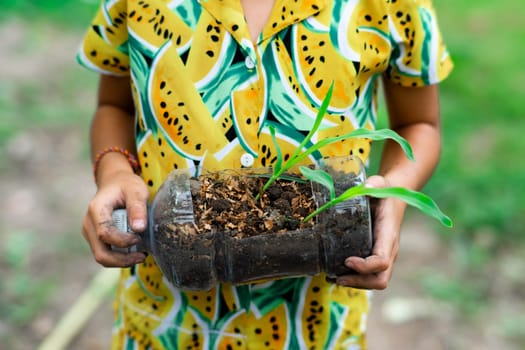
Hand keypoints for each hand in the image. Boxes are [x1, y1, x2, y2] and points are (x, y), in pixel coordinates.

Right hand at [82, 170, 148, 266]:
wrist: (114, 182)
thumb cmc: (125, 185)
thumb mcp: (136, 190)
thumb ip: (137, 207)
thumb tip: (139, 229)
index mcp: (96, 210)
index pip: (104, 233)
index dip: (122, 240)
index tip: (139, 237)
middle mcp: (88, 223)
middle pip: (100, 253)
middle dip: (122, 260)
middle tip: (142, 256)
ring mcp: (89, 232)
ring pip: (101, 257)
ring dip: (121, 261)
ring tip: (140, 256)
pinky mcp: (94, 237)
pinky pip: (105, 253)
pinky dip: (119, 257)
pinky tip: (134, 252)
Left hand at [335, 175, 403, 289]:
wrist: (393, 198)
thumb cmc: (384, 192)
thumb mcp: (380, 184)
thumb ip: (374, 184)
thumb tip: (365, 187)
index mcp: (389, 235)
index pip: (382, 261)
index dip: (365, 266)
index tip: (347, 260)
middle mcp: (389, 250)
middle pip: (381, 279)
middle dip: (359, 282)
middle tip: (337, 278)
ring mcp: (384, 256)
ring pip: (375, 281)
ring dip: (355, 283)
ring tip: (333, 278)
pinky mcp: (376, 257)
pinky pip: (369, 276)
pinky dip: (354, 279)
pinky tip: (336, 274)